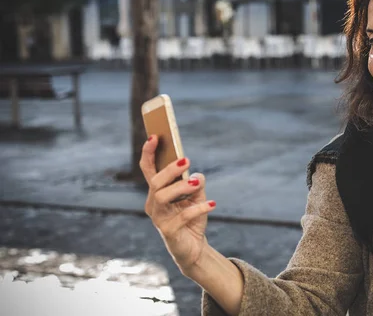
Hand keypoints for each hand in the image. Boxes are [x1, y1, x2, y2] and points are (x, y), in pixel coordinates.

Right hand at [139, 135, 215, 273]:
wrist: (194, 247)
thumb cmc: (192, 218)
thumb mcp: (197, 196)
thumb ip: (196, 182)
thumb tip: (196, 175)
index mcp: (157, 192)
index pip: (148, 169)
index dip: (149, 153)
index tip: (155, 136)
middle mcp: (153, 204)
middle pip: (155, 182)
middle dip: (169, 170)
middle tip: (187, 160)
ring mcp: (159, 219)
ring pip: (163, 197)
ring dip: (181, 187)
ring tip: (198, 183)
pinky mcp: (169, 232)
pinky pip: (182, 217)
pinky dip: (198, 208)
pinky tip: (213, 204)